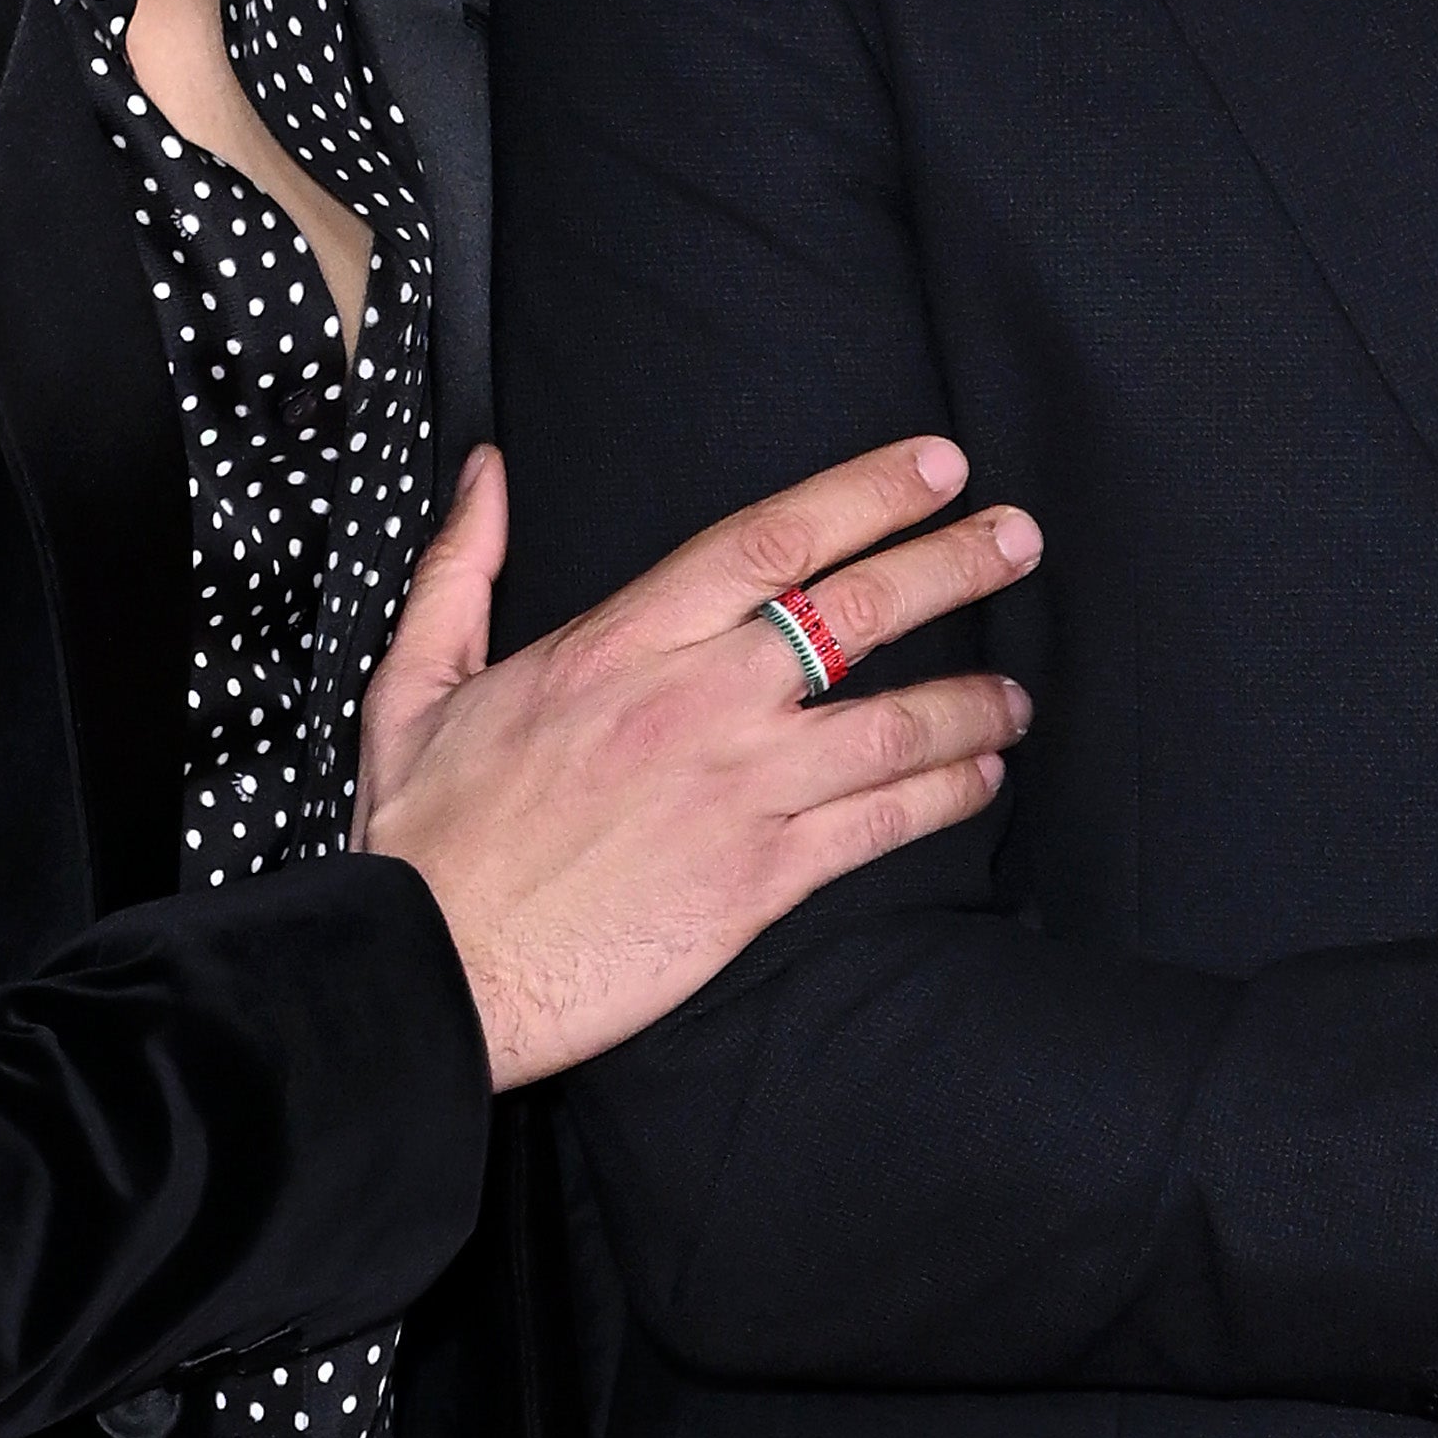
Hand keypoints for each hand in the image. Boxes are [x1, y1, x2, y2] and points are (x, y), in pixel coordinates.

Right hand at [355, 437, 1040, 1088]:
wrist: (427, 973)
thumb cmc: (425, 834)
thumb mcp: (417, 680)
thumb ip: (463, 566)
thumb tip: (488, 472)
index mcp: (623, 641)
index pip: (770, 538)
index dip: (868, 492)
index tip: (937, 464)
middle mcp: (696, 701)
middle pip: (857, 609)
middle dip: (954, 562)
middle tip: (1020, 538)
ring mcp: (736, 790)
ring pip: (892, 722)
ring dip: (973, 699)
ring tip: (1020, 691)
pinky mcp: (757, 879)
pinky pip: (879, 822)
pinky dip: (945, 793)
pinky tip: (981, 776)